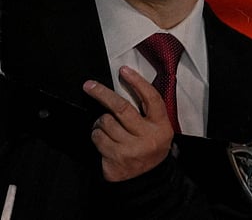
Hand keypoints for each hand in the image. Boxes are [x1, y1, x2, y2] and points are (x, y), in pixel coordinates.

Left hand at [83, 66, 173, 181]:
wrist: (148, 180)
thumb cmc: (149, 148)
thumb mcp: (157, 129)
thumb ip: (146, 111)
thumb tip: (126, 84)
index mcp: (161, 126)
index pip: (151, 99)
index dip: (137, 82)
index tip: (124, 70)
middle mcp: (147, 137)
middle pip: (121, 108)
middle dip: (102, 93)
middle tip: (89, 85)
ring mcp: (131, 149)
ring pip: (105, 122)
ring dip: (101, 122)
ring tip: (107, 128)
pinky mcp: (116, 158)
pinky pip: (98, 137)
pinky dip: (97, 135)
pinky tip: (105, 140)